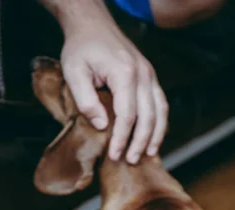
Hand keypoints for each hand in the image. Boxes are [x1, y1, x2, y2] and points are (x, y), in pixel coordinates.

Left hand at [60, 8, 168, 163]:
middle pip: (148, 116)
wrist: (93, 24)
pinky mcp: (150, 78)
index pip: (127, 114)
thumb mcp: (74, 72)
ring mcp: (150, 75)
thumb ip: (86, 100)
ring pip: (160, 111)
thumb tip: (104, 126)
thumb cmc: (82, 48)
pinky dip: (160, 123)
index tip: (114, 155)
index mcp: (124, 72)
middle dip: (140, 142)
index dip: (122, 138)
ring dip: (156, 135)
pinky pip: (161, 104)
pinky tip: (153, 137)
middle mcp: (142, 74)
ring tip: (148, 154)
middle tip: (131, 160)